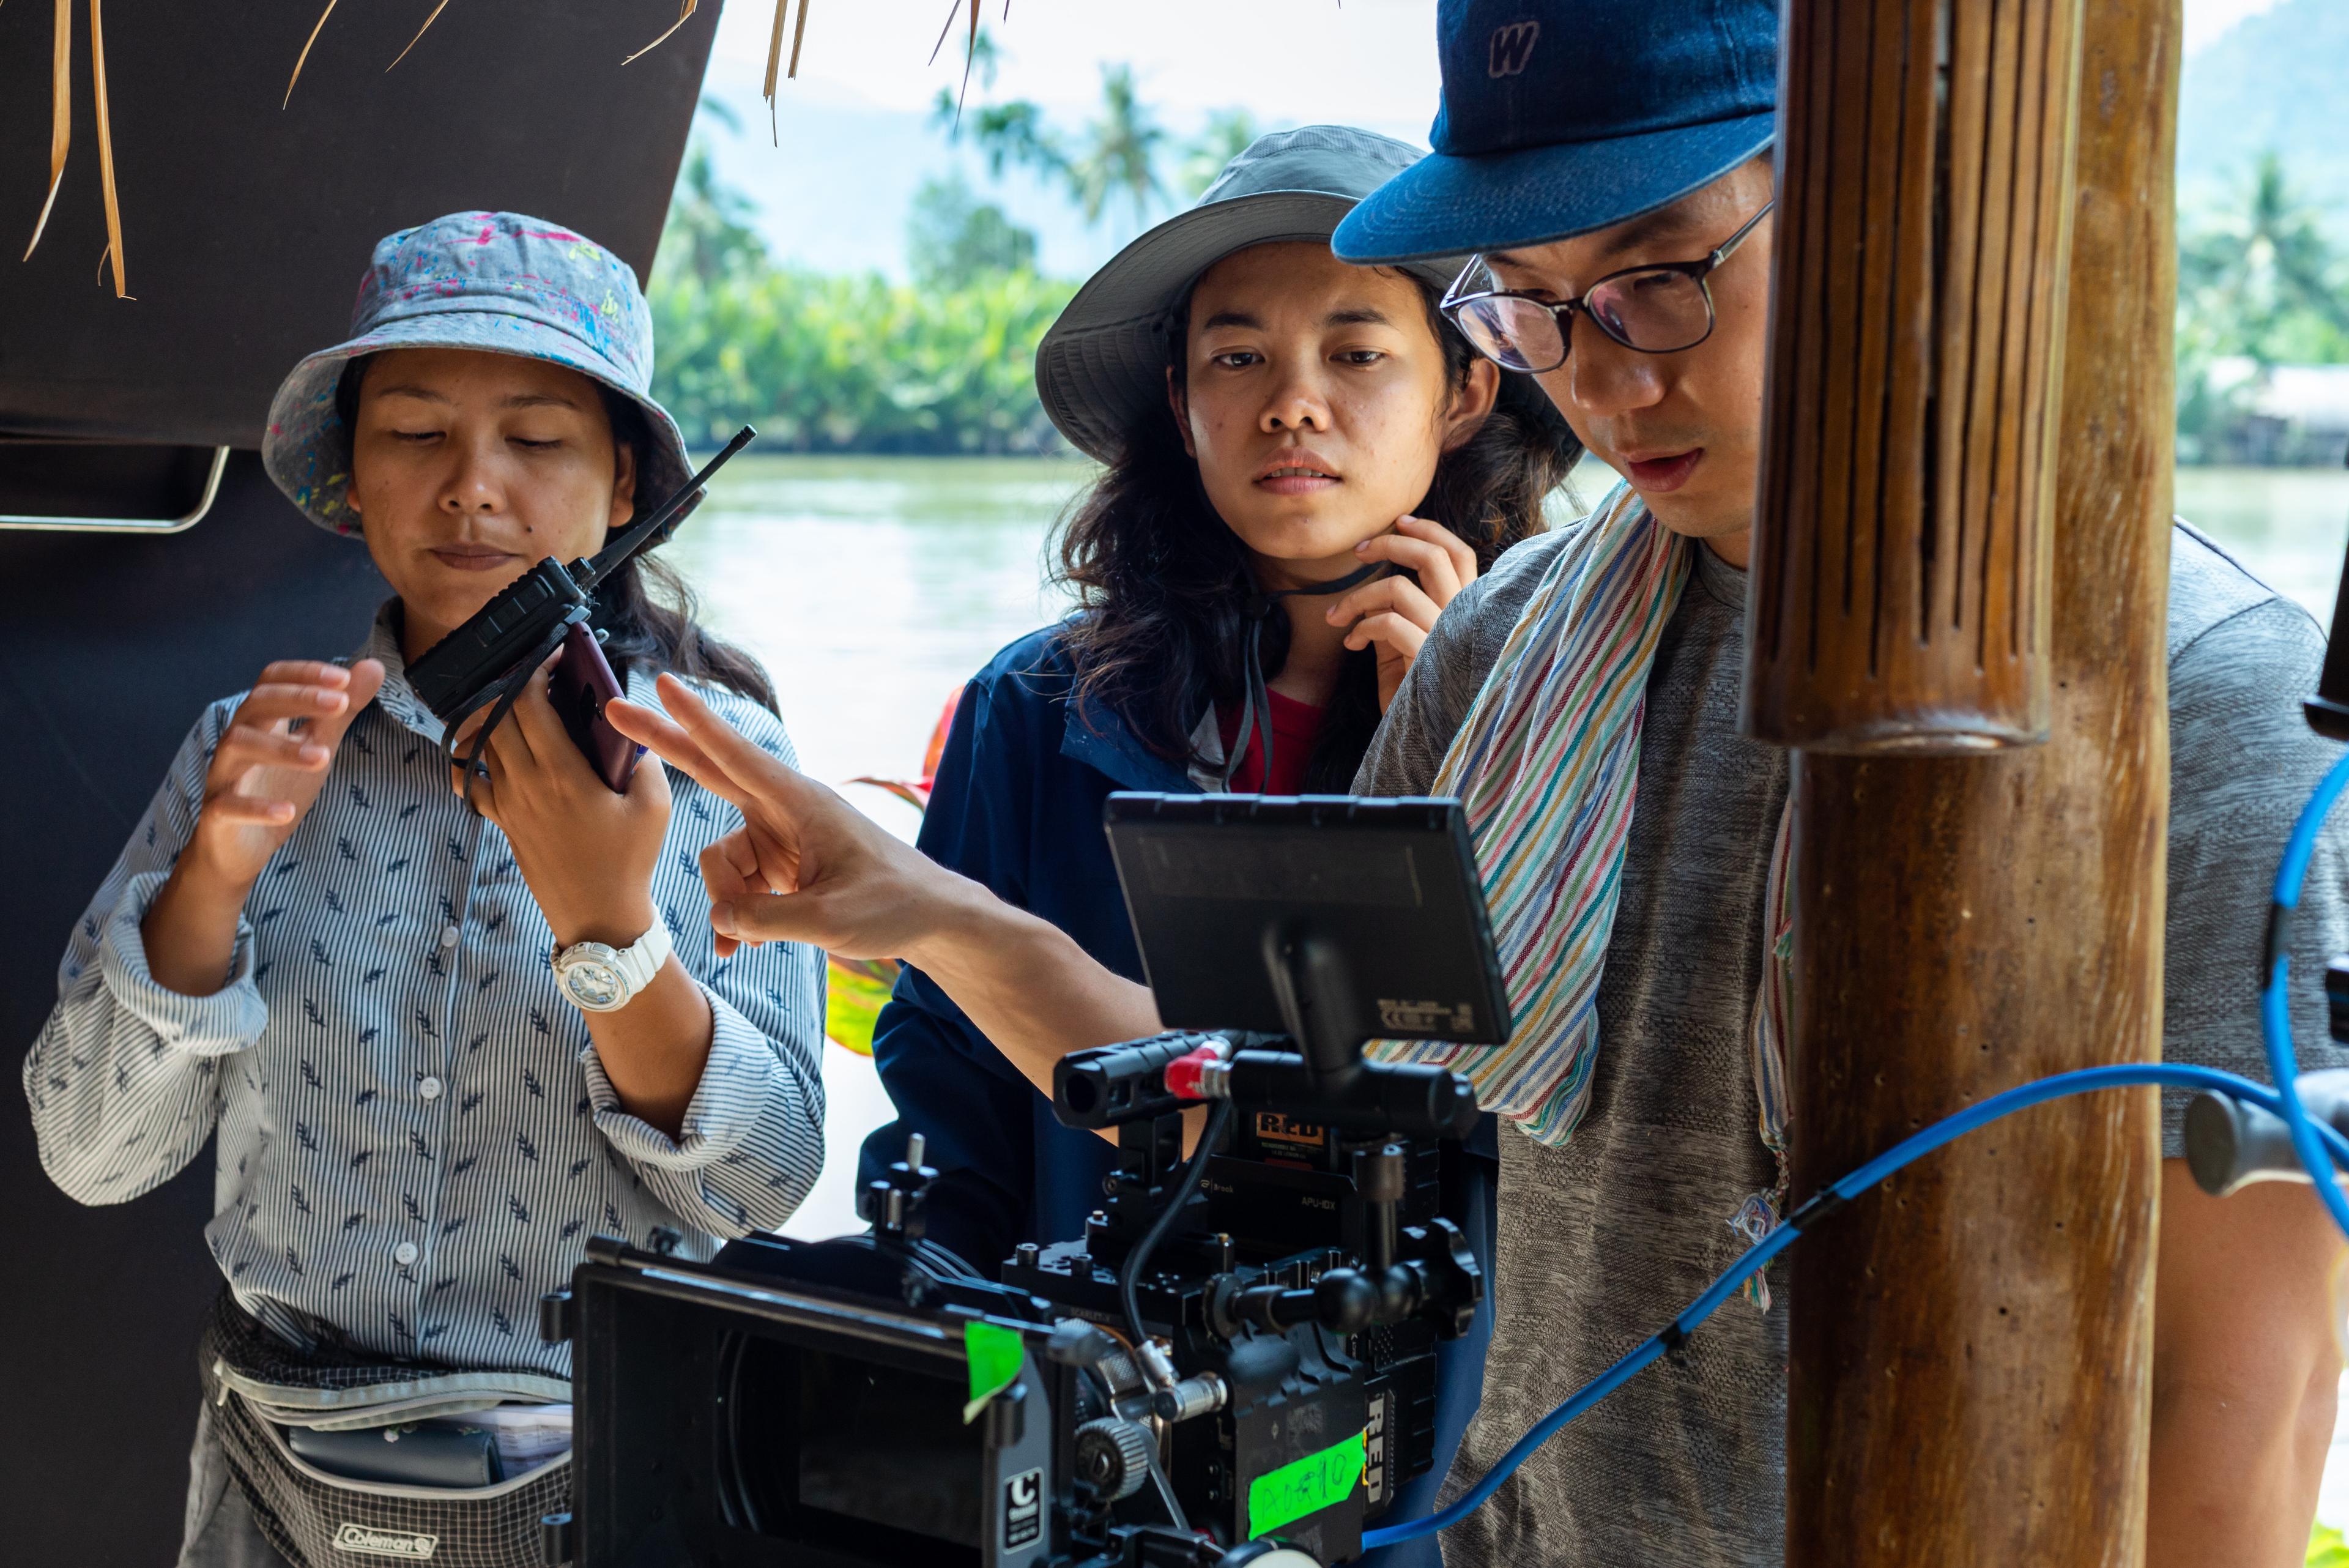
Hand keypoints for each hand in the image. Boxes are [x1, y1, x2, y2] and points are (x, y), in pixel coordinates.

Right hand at [143, 659, 384, 995]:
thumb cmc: (279, 786)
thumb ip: (340, 711)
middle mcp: (237, 740)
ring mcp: (224, 775)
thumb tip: (372, 666)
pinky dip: (257, 807)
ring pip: (238, 746)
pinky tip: (288, 811)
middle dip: (298, 699)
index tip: (343, 678)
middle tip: (339, 702)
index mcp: (261, 720)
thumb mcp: (317, 744)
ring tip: (324, 756)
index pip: (271, 680)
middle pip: (255, 704)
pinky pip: (229, 806)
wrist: (242, 846)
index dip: (304, 674)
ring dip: (282, 749)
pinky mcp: (217, 814)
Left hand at [452, 659, 668, 948]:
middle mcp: (525, 783)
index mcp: (562, 773)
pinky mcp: (501, 820)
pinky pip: (469, 779)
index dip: (536, 669)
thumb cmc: (630, 861)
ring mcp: (507, 802)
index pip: (528, 702)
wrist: (597, 917)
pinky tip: (486, 746)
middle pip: (497, 713)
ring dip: (493, 713)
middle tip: (536, 673)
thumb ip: (643, 757)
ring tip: (517, 701)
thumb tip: (628, 724)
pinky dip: (469, 755)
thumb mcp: (655, 806)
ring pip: (479, 740)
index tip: (555, 656)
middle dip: (513, 683)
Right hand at [606, 674, 973, 961]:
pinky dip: (737, 916)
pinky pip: (737, 887)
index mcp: (802, 804)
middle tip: (615, 711)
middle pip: (712, 775)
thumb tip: (719, 919)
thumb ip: (766, 919)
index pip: (737, 756)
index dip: (696, 723)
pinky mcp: (780, 866)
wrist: (931, 920)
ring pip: (722, 862)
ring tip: (746, 943)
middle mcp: (785, 813)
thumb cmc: (894, 906)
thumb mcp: (831, 922)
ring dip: (726, 904)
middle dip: (666, 746)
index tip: (665, 684)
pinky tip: (743, 945)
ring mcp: (779, 839)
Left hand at [1326, 515, 1480, 709]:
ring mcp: (1448, 636)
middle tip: (1360, 551)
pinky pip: (1387, 623)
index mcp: (1466, 609)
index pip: (1460, 554)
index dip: (1429, 530)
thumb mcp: (1404, 644)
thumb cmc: (1416, 691)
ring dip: (1357, 597)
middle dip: (1390, 544)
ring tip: (1338, 616)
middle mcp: (1463, 617)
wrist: (1425, 739)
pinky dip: (1361, 627)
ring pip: (1397, 587)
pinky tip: (1351, 642)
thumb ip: (1398, 611)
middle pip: (1432, 557)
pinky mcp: (1427, 658)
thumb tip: (1375, 583)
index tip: (1398, 521)